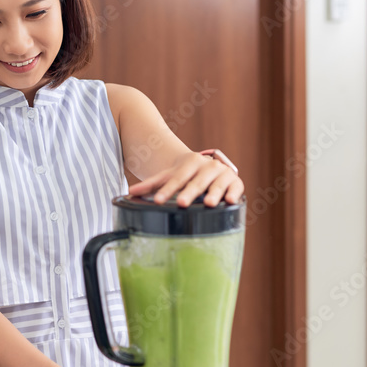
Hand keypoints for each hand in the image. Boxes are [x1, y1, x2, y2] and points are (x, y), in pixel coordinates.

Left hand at [128, 152, 243, 207]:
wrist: (208, 165)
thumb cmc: (186, 174)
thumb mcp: (170, 176)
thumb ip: (151, 184)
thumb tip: (130, 192)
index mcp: (190, 163)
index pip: (176, 179)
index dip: (167, 190)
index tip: (158, 200)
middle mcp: (207, 166)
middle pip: (196, 182)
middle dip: (189, 193)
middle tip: (181, 203)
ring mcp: (222, 173)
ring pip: (216, 185)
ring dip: (214, 193)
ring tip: (209, 203)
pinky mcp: (235, 182)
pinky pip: (236, 188)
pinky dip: (234, 193)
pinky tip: (230, 201)